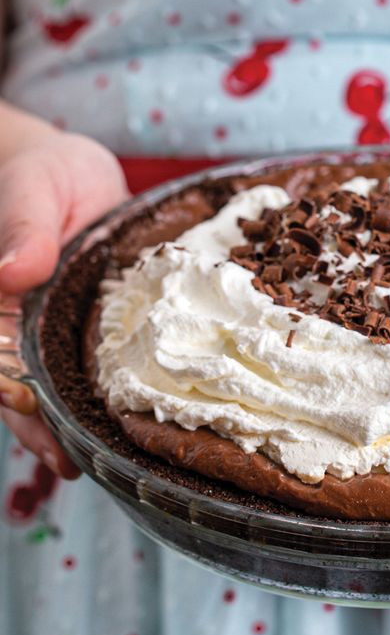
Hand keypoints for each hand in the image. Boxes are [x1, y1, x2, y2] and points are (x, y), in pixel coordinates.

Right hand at [0, 132, 127, 477]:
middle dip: (40, 425)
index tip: (30, 416)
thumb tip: (14, 271)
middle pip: (19, 382)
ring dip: (70, 422)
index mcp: (0, 296)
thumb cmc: (47, 173)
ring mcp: (55, 329)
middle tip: (68, 462)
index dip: (10, 390)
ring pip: (56, 383)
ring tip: (98, 462)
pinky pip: (94, 366)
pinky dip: (107, 394)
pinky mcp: (91, 328)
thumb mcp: (34, 187)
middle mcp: (21, 322)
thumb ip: (24, 226)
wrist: (80, 172)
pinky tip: (131, 421)